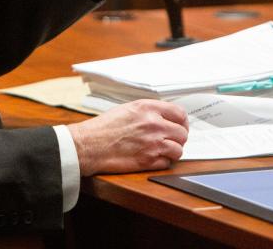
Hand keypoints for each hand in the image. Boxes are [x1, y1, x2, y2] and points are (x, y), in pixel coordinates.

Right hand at [66, 100, 188, 174]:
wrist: (89, 145)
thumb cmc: (104, 127)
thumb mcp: (127, 109)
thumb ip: (148, 111)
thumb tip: (165, 117)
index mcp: (148, 108)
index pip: (179, 113)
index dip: (182, 122)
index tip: (180, 126)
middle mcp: (153, 124)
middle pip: (182, 133)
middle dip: (178, 138)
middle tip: (170, 141)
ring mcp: (153, 143)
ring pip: (178, 150)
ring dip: (172, 151)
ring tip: (161, 151)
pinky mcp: (148, 161)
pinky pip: (167, 163)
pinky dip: (163, 162)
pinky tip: (152, 158)